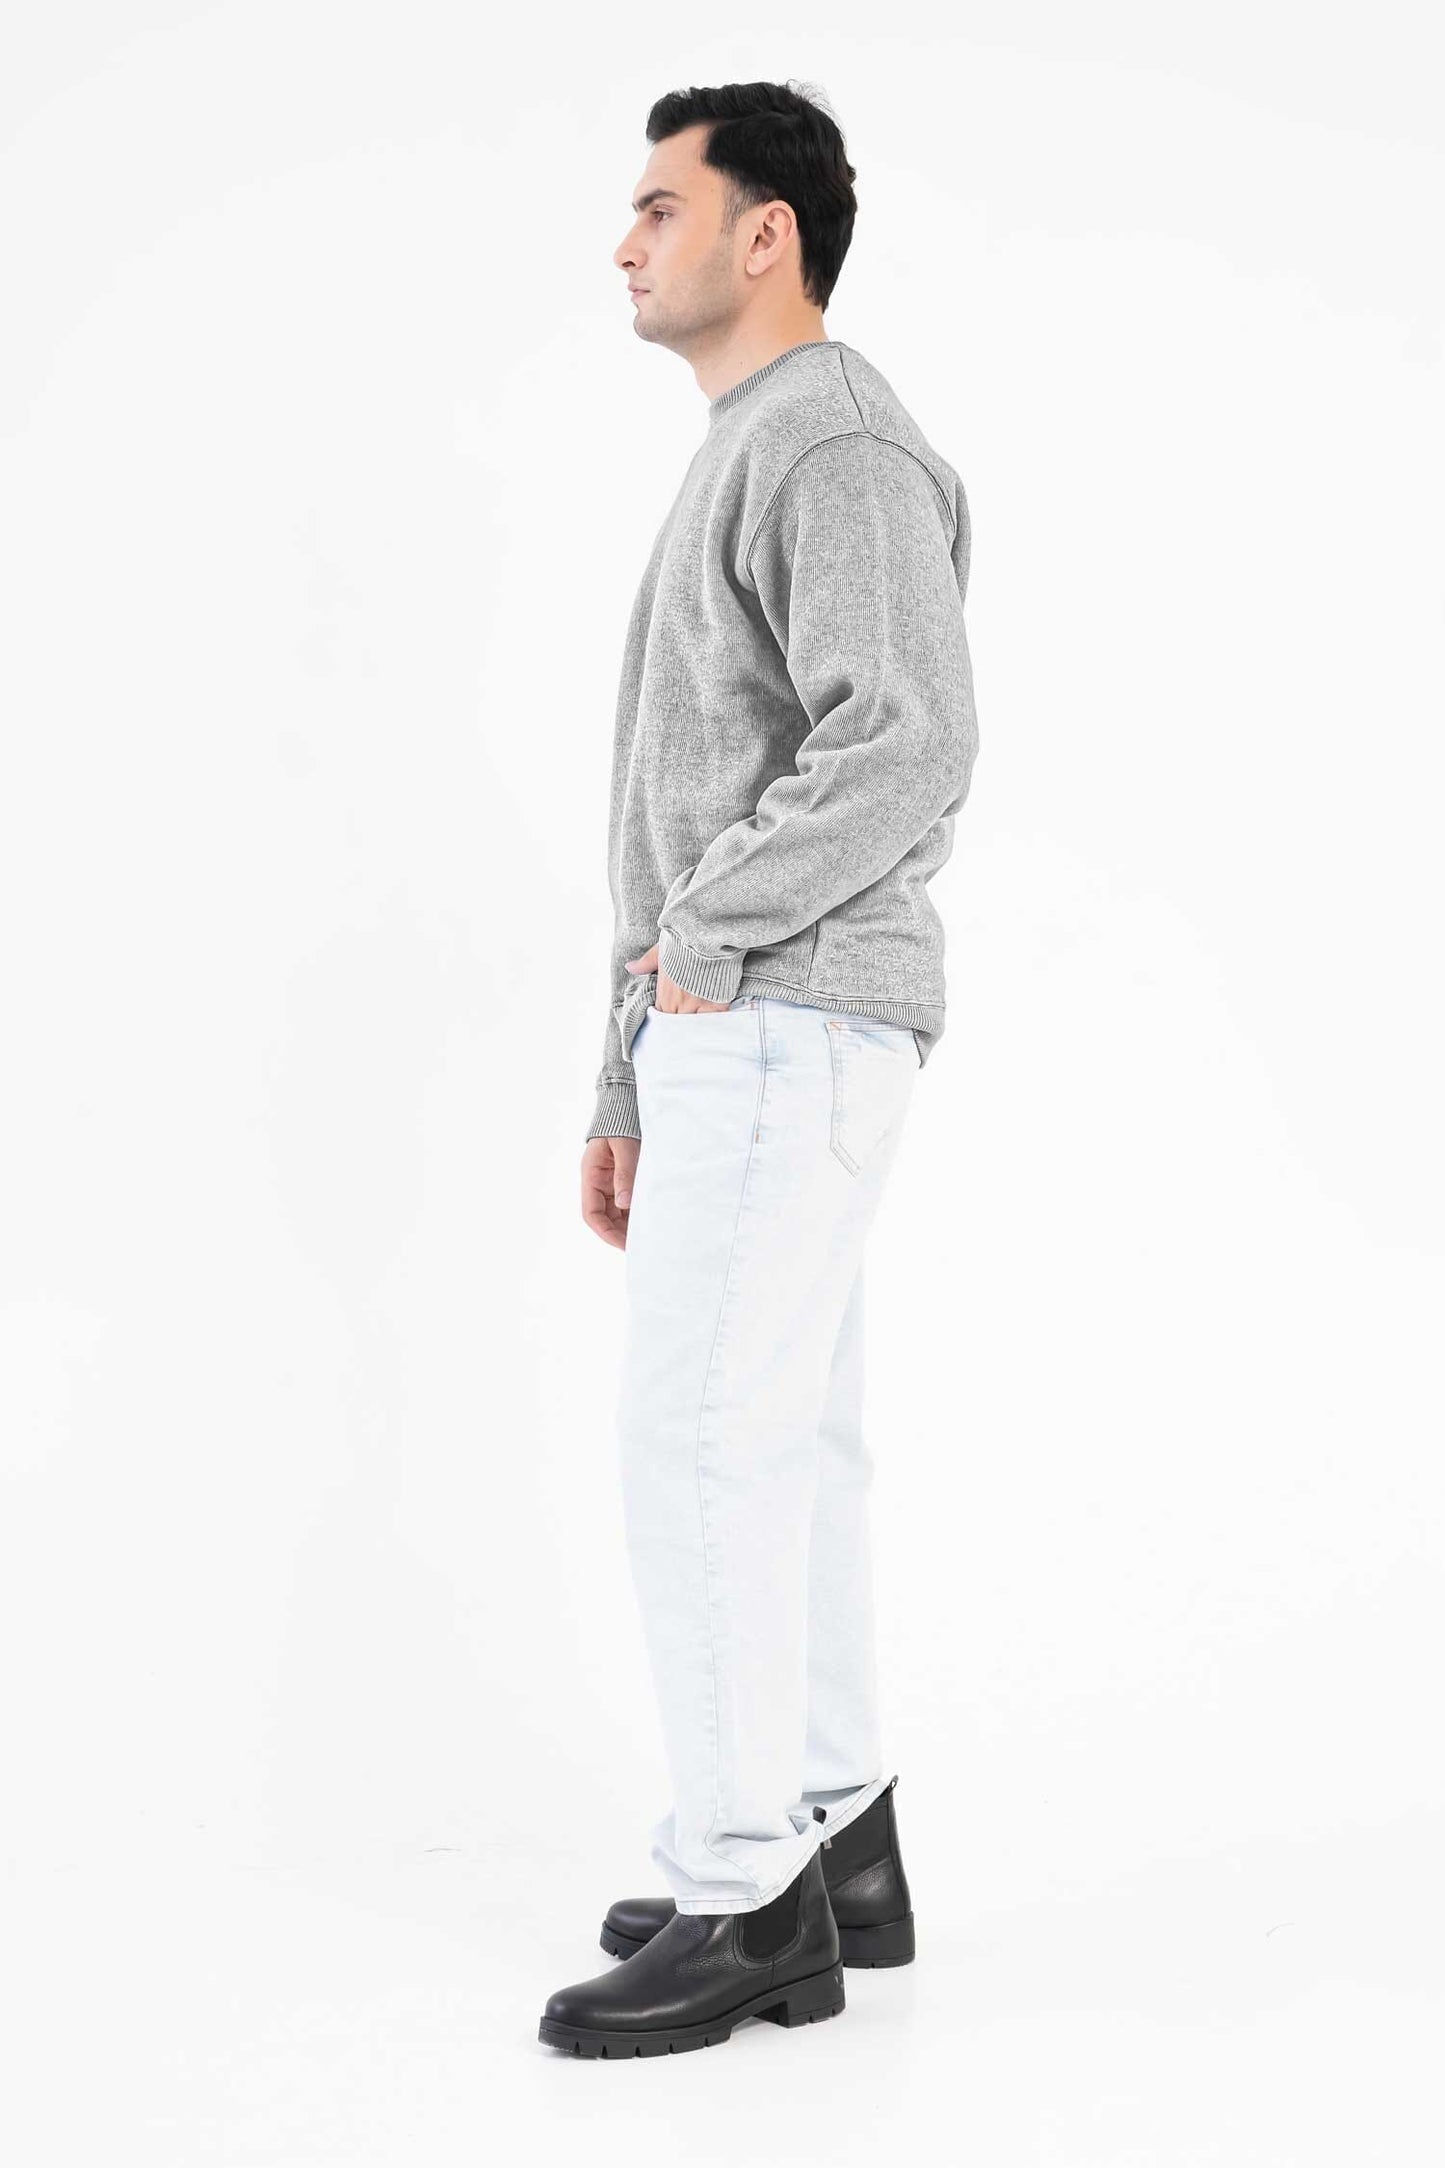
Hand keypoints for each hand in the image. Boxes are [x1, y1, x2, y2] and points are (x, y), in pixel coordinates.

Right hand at [582, 1134, 639, 1250]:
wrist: (625, 1106)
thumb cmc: (622, 1124)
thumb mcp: (623, 1146)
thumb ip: (625, 1173)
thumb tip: (625, 1202)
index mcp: (591, 1176)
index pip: (591, 1214)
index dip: (605, 1232)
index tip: (623, 1243)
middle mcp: (598, 1183)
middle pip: (604, 1218)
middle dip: (619, 1233)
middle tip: (640, 1245)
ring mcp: (610, 1183)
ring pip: (616, 1213)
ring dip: (628, 1226)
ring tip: (647, 1236)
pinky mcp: (623, 1180)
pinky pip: (627, 1203)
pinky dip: (635, 1214)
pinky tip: (650, 1220)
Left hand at [625, 941, 729, 1014]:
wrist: (705, 936)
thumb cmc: (683, 941)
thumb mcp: (661, 949)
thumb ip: (647, 962)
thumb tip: (630, 967)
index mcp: (665, 993)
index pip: (662, 1014)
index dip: (668, 1015)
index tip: (674, 1013)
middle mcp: (679, 1004)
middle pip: (678, 1023)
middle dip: (681, 1023)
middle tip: (687, 1021)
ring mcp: (698, 1006)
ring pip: (694, 1025)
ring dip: (696, 1024)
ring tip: (700, 1023)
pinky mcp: (717, 1005)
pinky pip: (713, 1021)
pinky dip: (713, 1021)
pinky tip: (714, 1021)